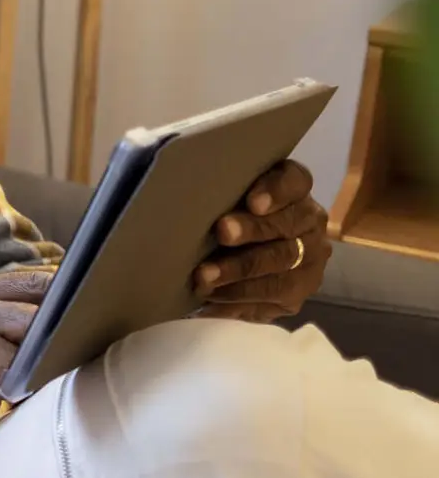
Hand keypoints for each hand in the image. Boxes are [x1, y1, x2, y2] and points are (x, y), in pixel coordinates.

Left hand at [193, 159, 329, 322]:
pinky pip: (269, 301)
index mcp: (294, 191)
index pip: (295, 181)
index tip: (252, 200)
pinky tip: (208, 300)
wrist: (237, 260)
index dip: (276, 190)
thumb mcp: (221, 195)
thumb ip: (214, 185)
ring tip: (203, 277)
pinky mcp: (294, 297)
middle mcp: (309, 224)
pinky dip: (235, 301)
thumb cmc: (220, 215)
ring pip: (280, 268)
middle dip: (253, 230)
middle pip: (287, 226)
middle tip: (221, 232)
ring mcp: (307, 263)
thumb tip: (168, 176)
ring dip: (239, 273)